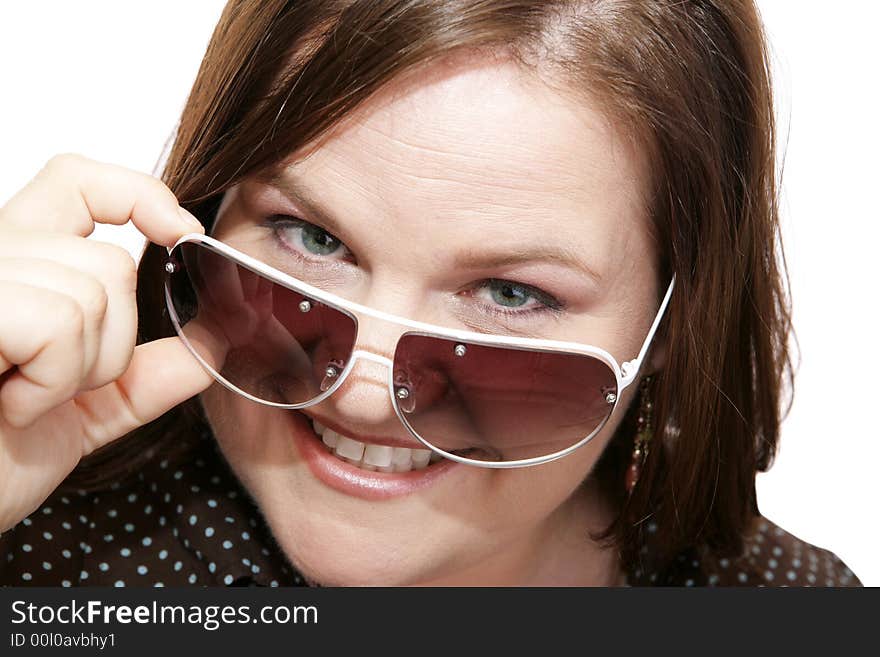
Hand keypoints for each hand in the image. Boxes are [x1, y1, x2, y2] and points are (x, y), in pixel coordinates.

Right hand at [0, 154, 214, 531]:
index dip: (140, 194)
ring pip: (92, 291)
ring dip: (79, 370)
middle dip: (111, 344)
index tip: (181, 234)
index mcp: (19, 266)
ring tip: (24, 398)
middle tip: (52, 387)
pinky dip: (52, 380)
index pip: (78, 181)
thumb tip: (212, 346)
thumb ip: (147, 374)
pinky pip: (58, 321)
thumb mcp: (88, 409)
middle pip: (110, 262)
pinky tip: (11, 405)